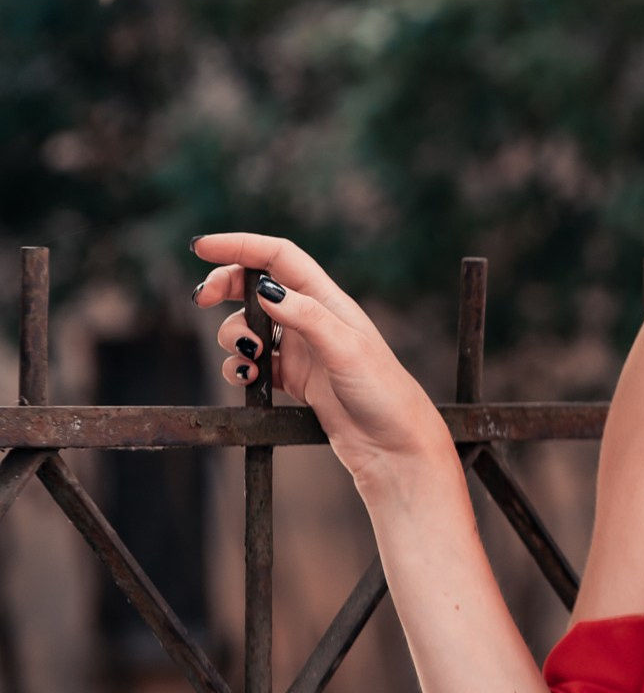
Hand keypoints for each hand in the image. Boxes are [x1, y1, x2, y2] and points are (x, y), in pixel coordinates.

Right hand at [192, 232, 451, 480]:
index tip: (202, 248)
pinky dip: (239, 367)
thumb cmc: (383, 393)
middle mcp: (313, 319)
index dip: (240, 246)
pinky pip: (253, 363)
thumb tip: (266, 290)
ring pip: (250, 327)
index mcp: (328, 300)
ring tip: (246, 358)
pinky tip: (247, 379)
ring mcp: (302, 349)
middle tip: (201, 300)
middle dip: (225, 288)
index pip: (278, 257)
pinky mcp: (294, 379)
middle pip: (256, 287)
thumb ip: (307, 317)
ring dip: (233, 337)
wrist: (393, 446)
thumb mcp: (346, 349)